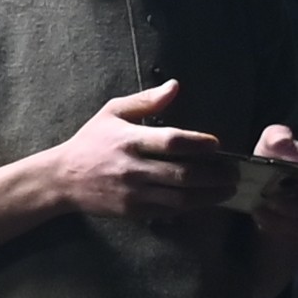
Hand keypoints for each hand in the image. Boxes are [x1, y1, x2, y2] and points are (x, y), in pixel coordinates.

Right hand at [57, 77, 249, 219]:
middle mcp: (133, 168)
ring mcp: (133, 192)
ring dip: (209, 195)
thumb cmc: (90, 142)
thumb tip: (175, 86)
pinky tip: (205, 200)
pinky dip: (191, 207)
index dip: (199, 144)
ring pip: (180, 198)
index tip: (217, 145)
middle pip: (182, 174)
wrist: (63, 179)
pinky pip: (169, 211)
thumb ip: (146, 101)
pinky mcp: (133, 210)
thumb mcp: (113, 112)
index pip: (172, 142)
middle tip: (233, 172)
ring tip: (227, 189)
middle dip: (214, 175)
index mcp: (129, 140)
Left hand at [248, 125, 297, 257]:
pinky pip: (294, 237)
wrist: (263, 189)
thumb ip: (276, 136)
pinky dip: (274, 226)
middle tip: (271, 197)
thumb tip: (282, 139)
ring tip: (260, 207)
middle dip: (297, 205)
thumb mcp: (271, 145)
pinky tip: (259, 215)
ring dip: (282, 218)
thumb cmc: (276, 162)